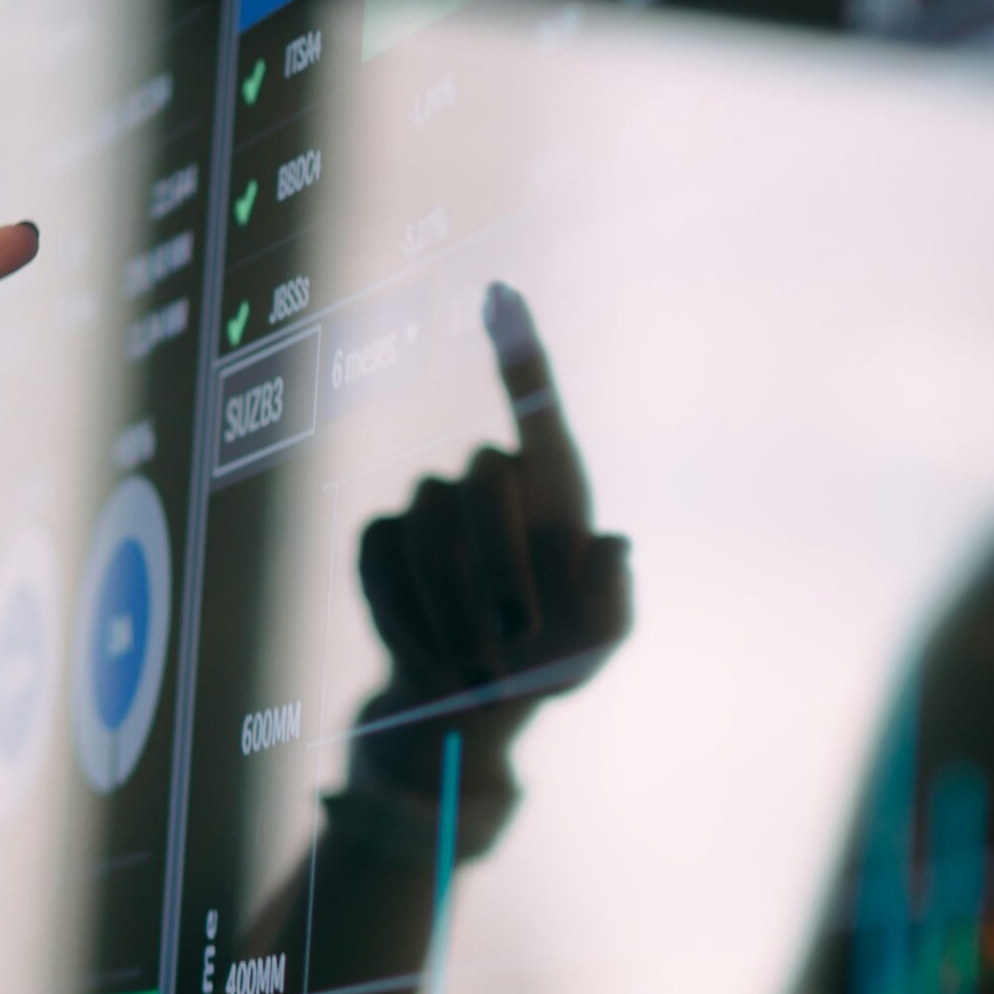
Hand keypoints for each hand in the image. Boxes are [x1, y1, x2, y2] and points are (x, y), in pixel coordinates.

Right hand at [354, 283, 631, 796]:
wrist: (471, 700)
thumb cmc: (550, 659)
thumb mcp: (599, 641)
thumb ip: (613, 599)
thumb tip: (615, 543)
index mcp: (554, 487)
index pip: (537, 407)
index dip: (518, 351)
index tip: (501, 293)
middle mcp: (488, 481)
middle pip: (485, 483)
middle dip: (501, 567)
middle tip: (519, 638)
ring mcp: (428, 508)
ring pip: (431, 536)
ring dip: (458, 614)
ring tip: (480, 674)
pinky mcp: (379, 542)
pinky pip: (384, 563)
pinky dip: (412, 620)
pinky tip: (431, 657)